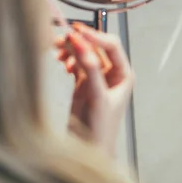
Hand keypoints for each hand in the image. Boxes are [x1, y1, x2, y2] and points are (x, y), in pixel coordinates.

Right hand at [55, 24, 134, 156]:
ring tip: (57, 50)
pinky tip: (60, 61)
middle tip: (62, 38)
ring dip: (71, 49)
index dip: (95, 36)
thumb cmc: (101, 130)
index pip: (111, 46)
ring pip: (83, 53)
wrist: (88, 151)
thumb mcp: (97, 97)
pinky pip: (75, 63)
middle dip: (79, 41)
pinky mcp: (83, 83)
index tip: (77, 31)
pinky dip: (67, 59)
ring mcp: (97, 77)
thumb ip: (91, 70)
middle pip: (95, 47)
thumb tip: (83, 46)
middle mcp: (112, 73)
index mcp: (123, 74)